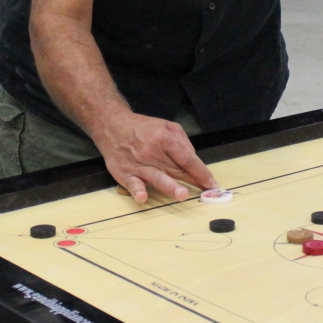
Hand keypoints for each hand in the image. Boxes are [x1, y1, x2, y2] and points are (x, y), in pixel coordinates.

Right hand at [92, 111, 218, 202]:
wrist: (112, 126)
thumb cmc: (143, 128)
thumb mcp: (167, 126)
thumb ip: (182, 141)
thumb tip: (193, 160)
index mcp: (164, 139)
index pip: (186, 158)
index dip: (200, 171)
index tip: (211, 182)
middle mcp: (152, 152)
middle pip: (176, 170)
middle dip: (192, 181)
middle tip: (206, 192)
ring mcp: (138, 164)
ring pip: (157, 177)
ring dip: (170, 186)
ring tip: (182, 194)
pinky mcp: (125, 173)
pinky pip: (132, 184)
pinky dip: (137, 190)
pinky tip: (142, 196)